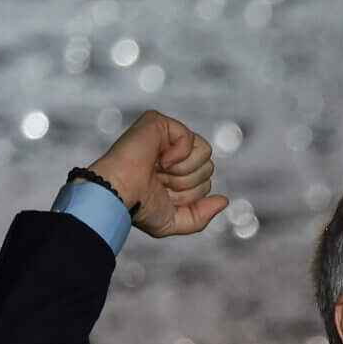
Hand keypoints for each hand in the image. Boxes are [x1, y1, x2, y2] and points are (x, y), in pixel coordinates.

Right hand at [83, 111, 228, 238]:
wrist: (119, 194)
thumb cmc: (139, 208)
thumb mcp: (175, 221)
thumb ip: (201, 215)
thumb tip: (224, 200)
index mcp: (174, 174)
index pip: (205, 183)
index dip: (189, 195)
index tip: (164, 194)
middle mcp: (171, 154)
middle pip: (209, 168)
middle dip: (188, 183)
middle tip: (160, 181)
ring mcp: (164, 136)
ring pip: (205, 153)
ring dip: (184, 171)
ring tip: (159, 170)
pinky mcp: (158, 122)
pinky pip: (191, 138)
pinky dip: (177, 154)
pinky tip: (158, 158)